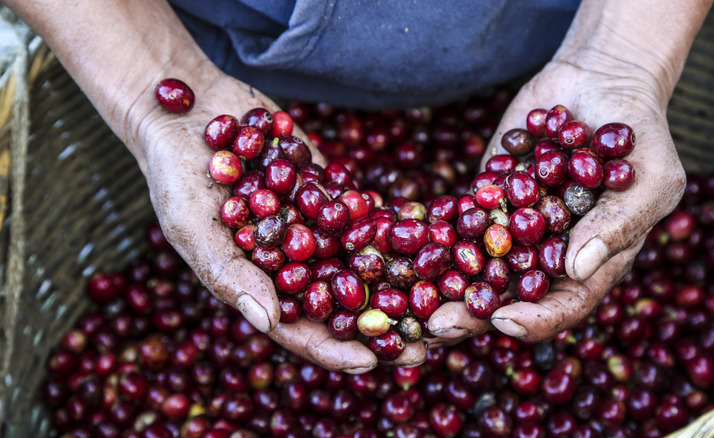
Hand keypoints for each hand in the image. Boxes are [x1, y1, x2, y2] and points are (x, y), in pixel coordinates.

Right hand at [133, 72, 425, 371]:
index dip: (333, 350)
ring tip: (438, 299)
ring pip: (359, 265)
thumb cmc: (175, 174)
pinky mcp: (327, 191)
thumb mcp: (191, 225)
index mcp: (256, 284)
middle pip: (340, 306)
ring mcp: (311, 227)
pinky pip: (364, 217)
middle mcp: (289, 262)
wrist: (189, 110)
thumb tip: (268, 323)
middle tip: (425, 344)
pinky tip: (429, 242)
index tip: (372, 363)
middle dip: (380, 327)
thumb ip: (228, 272)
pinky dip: (393, 231)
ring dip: (397, 285)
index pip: (298, 330)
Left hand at [428, 57, 685, 341]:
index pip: (563, 305)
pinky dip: (436, 234)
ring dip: (444, 283)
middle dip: (474, 313)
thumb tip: (577, 269)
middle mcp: (546, 253)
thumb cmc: (640, 136)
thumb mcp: (649, 180)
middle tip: (440, 324)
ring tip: (413, 296)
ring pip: (475, 265)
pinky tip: (408, 244)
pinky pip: (460, 218)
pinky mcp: (487, 195)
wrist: (601, 82)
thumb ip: (617, 224)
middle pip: (509, 295)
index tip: (505, 321)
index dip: (536, 319)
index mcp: (590, 263)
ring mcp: (513, 225)